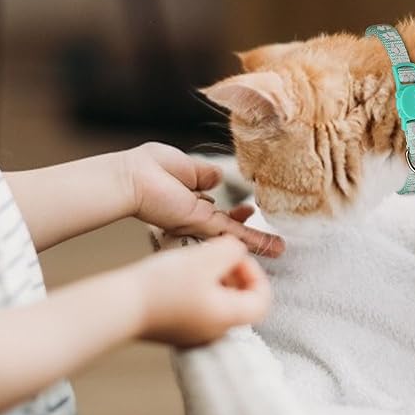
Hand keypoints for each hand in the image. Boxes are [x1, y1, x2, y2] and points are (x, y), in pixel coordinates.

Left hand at [125, 142, 284, 256]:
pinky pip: (234, 233)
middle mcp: (196, 214)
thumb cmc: (150, 167)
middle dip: (248, 230)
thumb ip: (203, 173)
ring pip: (234, 235)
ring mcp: (200, 221)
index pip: (217, 208)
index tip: (248, 207)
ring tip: (280, 248)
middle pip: (228, 225)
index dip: (233, 209)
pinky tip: (274, 248)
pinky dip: (256, 241)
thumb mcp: (186, 165)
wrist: (133, 178)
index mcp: (190, 198)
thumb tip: (218, 177)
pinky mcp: (204, 224)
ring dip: (257, 242)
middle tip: (270, 238)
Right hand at [137, 236, 270, 346]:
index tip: (235, 257)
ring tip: (195, 261)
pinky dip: (197, 289)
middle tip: (216, 257)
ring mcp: (193, 334)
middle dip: (234, 274)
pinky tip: (179, 273)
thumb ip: (232, 250)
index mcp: (226, 317)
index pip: (262, 300)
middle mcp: (214, 332)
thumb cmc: (163, 284)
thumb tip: (238, 251)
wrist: (119, 305)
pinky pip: (197, 308)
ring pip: (218, 303)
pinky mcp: (175, 330)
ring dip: (214, 279)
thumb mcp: (206, 257)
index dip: (255, 273)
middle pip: (241, 302)